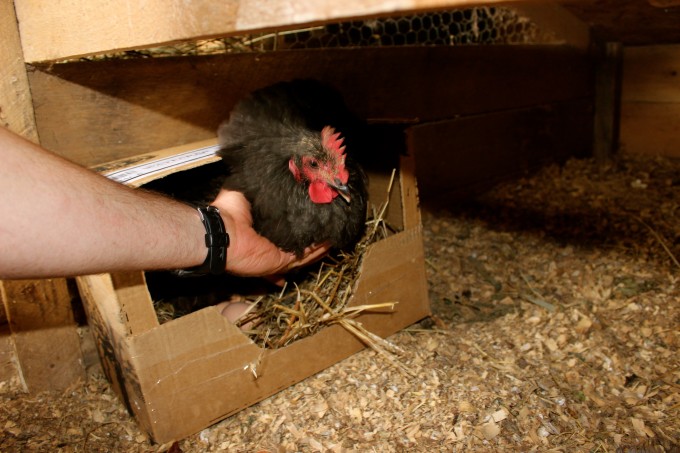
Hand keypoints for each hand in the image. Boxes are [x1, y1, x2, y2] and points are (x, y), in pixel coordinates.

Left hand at [212, 189, 329, 276]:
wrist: (221, 232)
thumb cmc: (227, 212)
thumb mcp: (241, 192)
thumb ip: (255, 185)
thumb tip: (266, 169)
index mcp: (262, 230)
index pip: (284, 229)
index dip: (297, 225)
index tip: (311, 214)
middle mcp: (271, 244)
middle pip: (298, 244)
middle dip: (312, 239)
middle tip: (329, 226)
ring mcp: (277, 255)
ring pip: (305, 253)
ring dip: (320, 245)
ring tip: (335, 233)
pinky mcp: (281, 262)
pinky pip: (304, 257)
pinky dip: (318, 250)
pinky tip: (331, 241)